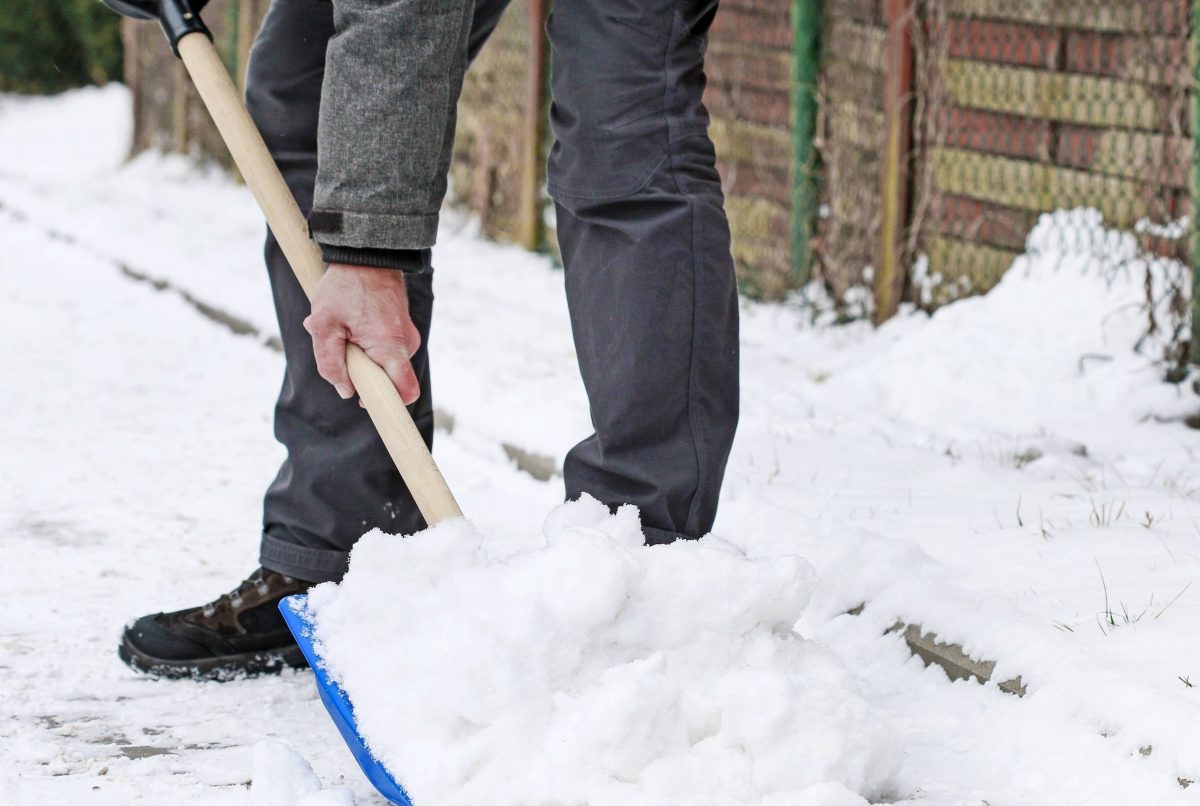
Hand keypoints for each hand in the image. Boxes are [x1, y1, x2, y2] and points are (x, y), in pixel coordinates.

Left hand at [303, 264, 421, 404]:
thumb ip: (330, 362)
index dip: (388, 405)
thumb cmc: (344, 286)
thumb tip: (345, 391)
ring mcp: (407, 335)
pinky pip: (385, 348)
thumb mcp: (323, 325)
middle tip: (339, 345)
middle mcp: (406, 344)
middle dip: (361, 371)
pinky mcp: (402, 328)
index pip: (405, 391)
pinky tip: (349, 322)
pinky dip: (366, 342)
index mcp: (391, 347)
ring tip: (341, 328)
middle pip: (387, 378)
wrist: (367, 252)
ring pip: (383, 362)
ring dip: (360, 354)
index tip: (367, 404)